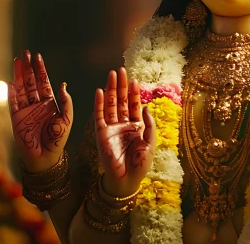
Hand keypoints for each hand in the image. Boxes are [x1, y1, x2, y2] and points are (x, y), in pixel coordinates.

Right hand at [8, 50, 73, 172]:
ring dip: (19, 75)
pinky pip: (13, 103)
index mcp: (49, 103)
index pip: (44, 82)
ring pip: (21, 89)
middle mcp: (36, 104)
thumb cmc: (58, 139)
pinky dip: (12, 93)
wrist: (45, 157)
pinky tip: (11, 82)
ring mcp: (25, 110)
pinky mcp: (16, 119)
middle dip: (28, 68)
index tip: (37, 56)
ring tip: (17, 61)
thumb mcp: (66, 119)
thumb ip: (66, 102)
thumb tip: (63, 85)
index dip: (40, 69)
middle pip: (31, 82)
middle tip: (25, 53)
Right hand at [95, 68, 155, 197]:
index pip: (134, 105)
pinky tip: (99, 91)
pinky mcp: (101, 134)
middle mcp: (123, 124)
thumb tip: (145, 106)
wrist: (127, 179)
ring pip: (110, 105)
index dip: (134, 92)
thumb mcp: (150, 143)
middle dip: (121, 86)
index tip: (134, 79)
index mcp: (136, 126)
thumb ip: (149, 124)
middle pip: (121, 100)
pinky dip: (99, 103)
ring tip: (111, 75)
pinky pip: (99, 116)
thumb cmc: (140, 164)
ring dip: (110, 90)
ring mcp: (111, 128)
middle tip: (120, 70)